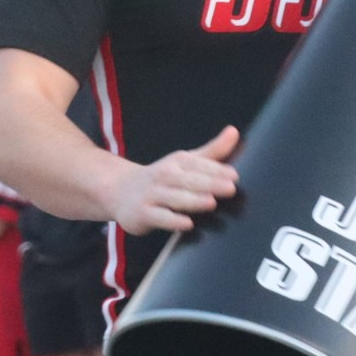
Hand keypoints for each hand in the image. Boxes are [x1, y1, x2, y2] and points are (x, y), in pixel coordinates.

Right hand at [109, 126, 239, 235]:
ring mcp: (153, 195)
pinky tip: (187, 224)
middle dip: (210, 184)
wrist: (120, 190)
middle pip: (189, 181)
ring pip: (175, 198)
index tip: (234, 176)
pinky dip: (172, 221)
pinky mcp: (143, 214)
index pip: (199, 165)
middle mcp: (165, 176)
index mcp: (178, 162)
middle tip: (230, 188)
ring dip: (193, 200)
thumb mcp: (186, 161)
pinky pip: (159, 217)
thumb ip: (213, 151)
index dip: (217, 170)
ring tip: (211, 202)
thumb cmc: (162, 178)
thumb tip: (234, 132)